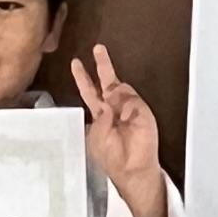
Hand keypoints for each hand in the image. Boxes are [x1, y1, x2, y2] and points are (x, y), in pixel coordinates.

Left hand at [69, 45, 170, 216]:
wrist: (133, 169)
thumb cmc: (111, 157)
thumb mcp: (97, 138)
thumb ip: (100, 120)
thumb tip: (108, 106)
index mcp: (100, 115)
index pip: (90, 92)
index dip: (83, 78)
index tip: (75, 63)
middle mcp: (114, 107)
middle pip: (106, 81)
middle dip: (102, 65)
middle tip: (97, 48)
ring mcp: (129, 107)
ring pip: (120, 86)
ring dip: (112, 79)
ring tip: (102, 62)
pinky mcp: (142, 111)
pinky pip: (131, 100)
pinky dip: (125, 105)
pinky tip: (122, 117)